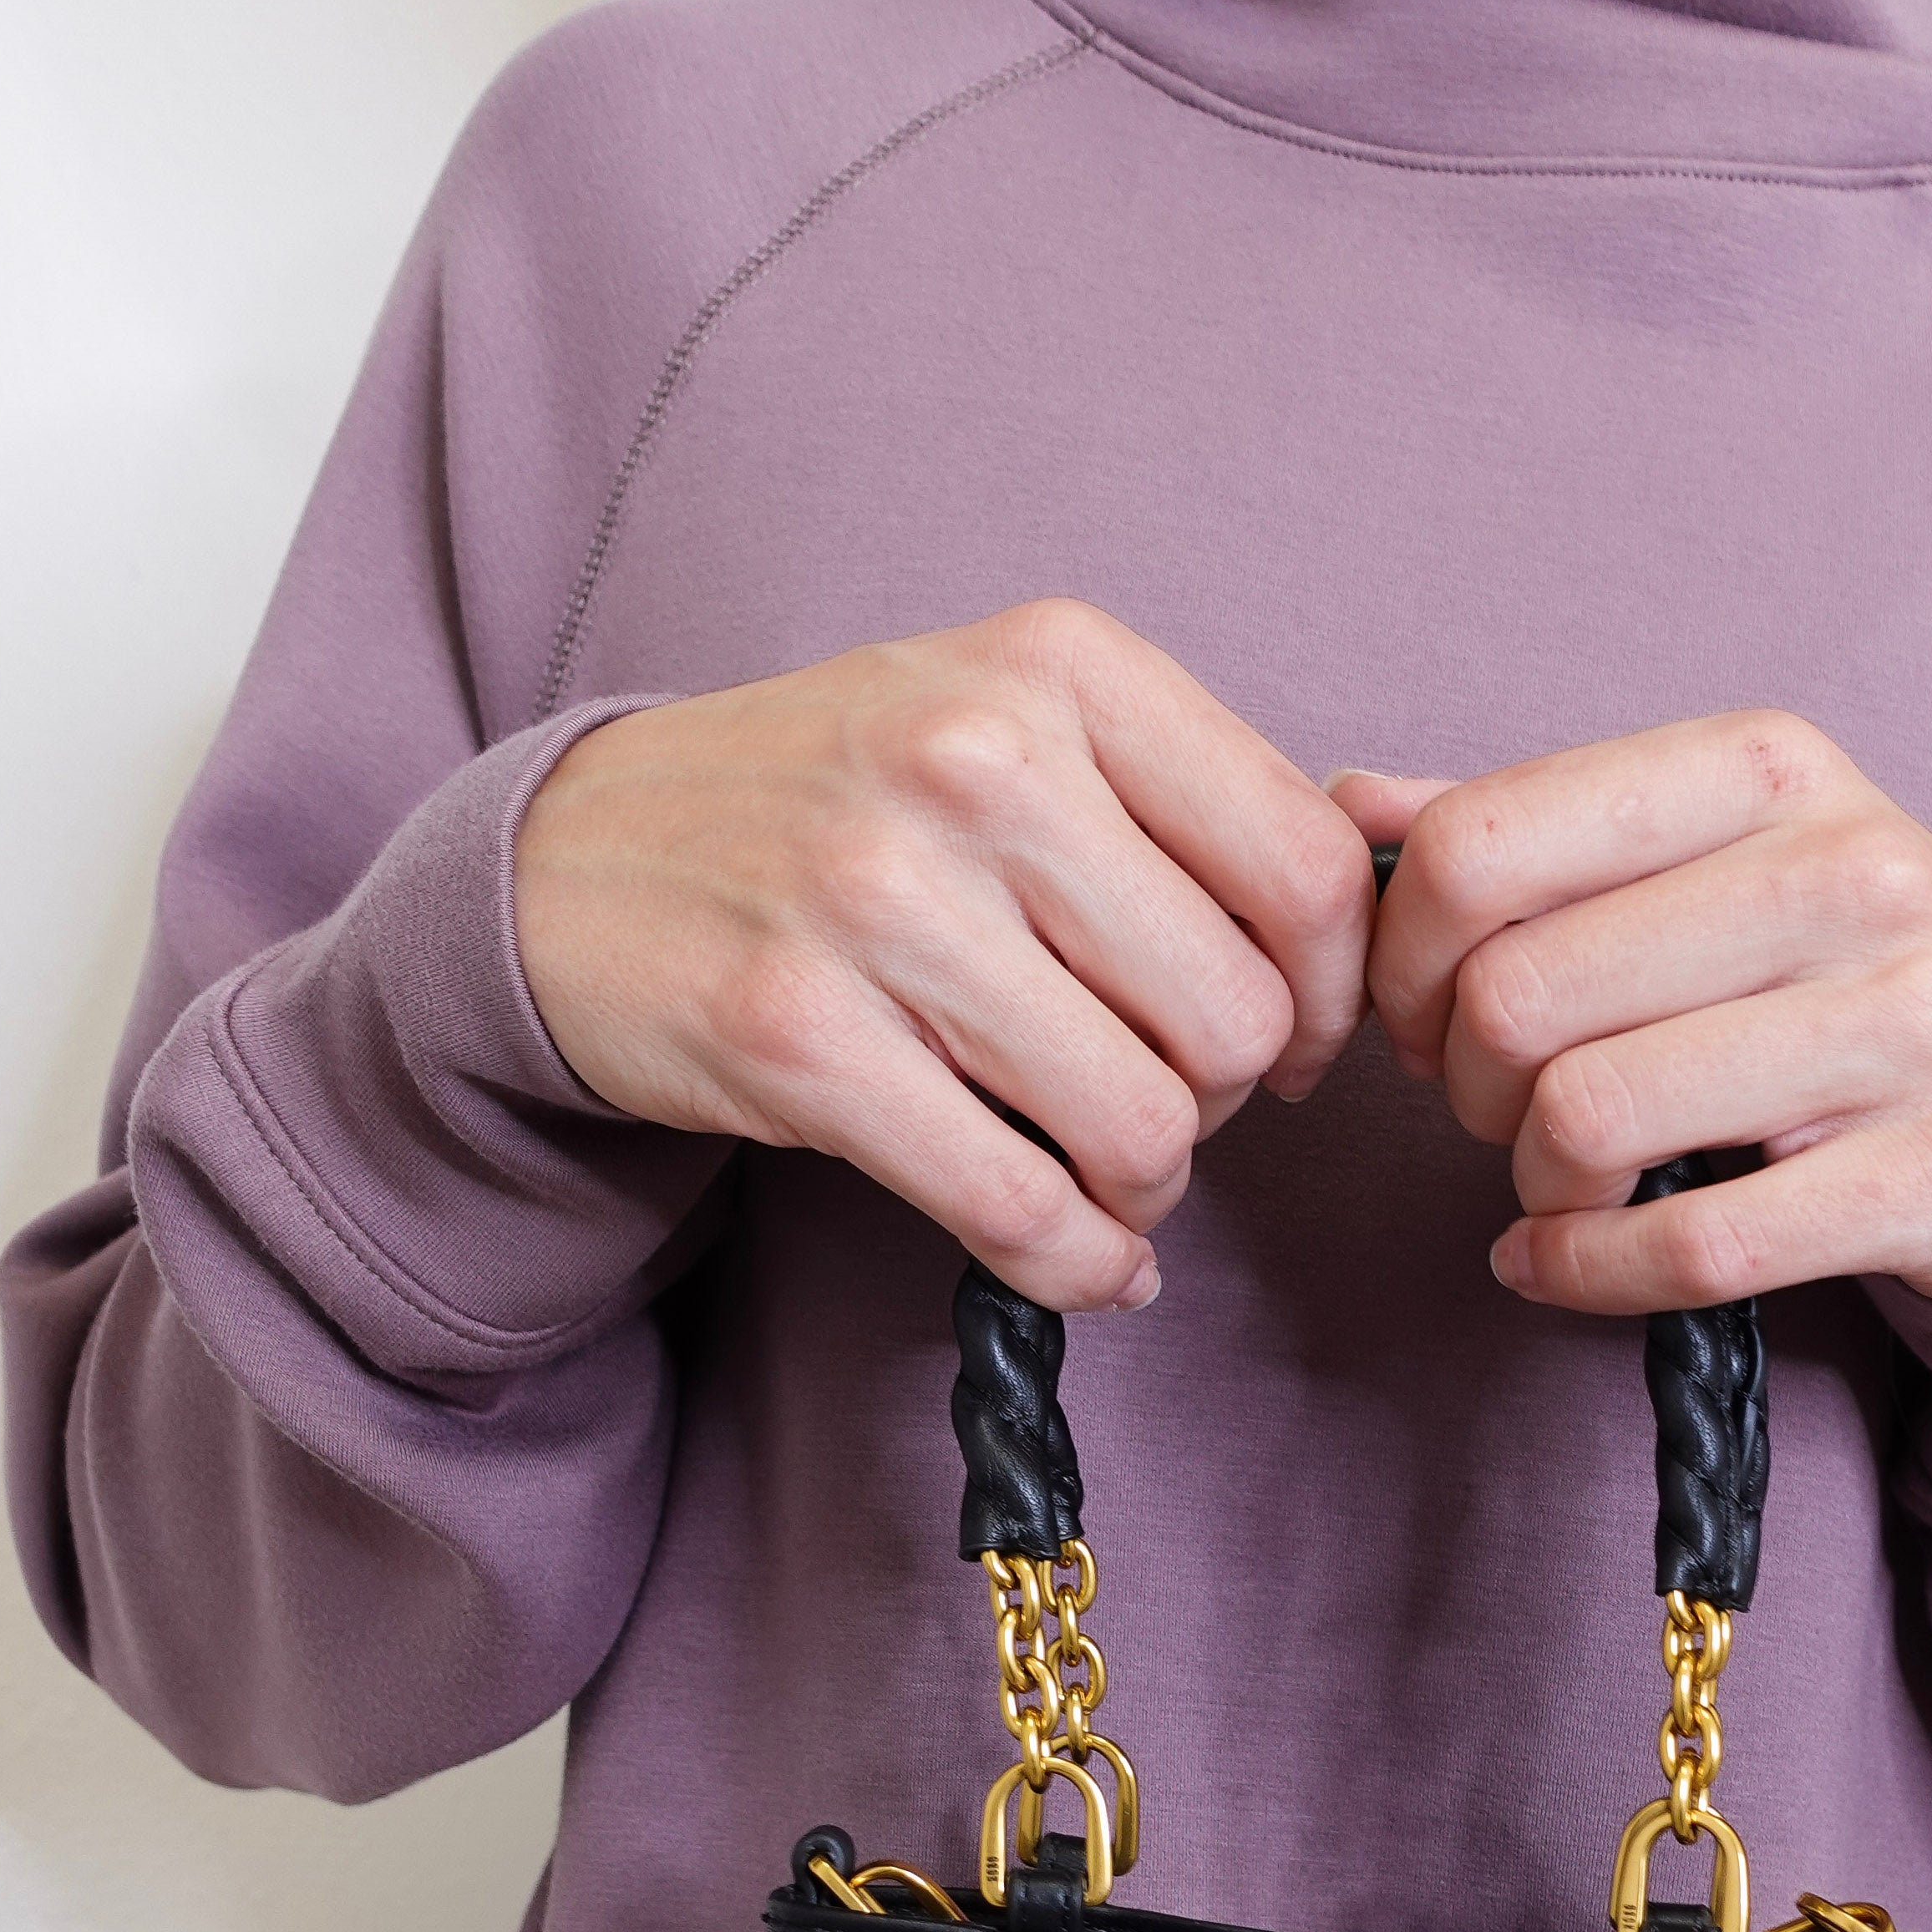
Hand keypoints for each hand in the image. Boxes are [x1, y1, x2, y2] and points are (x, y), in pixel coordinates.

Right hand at [514, 603, 1375, 1309]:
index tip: (1288, 1037)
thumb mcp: (1005, 722)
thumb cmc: (834, 802)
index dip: (1326, 991)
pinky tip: (1076, 1255)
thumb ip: (1175, 802)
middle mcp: (974, 761)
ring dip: (1142, 1187)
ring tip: (1098, 1170)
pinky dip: (1076, 1264)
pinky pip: (1021, 1210)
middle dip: (1220, 1100)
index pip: (1302, 865)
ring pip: (1142, 1126)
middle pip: (1232, 1017)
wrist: (572, 859)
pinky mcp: (800, 1039)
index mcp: (1057, 666)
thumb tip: (1359, 936)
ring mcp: (877, 899)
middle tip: (1159, 1101)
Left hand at [1341, 715, 1931, 1313]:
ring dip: (1532, 1180)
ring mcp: (1914, 1025)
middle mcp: (1854, 873)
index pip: (1480, 846)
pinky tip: (1561, 1260)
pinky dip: (1582, 1272)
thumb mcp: (1707, 854)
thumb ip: (1528, 832)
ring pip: (1590, 1120)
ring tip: (1558, 1177)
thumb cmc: (1836, 968)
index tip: (1421, 1011)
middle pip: (1516, 996)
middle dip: (1462, 1081)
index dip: (1401, 956)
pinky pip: (1689, 1249)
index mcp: (1770, 766)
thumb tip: (1345, 810)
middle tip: (1495, 1104)